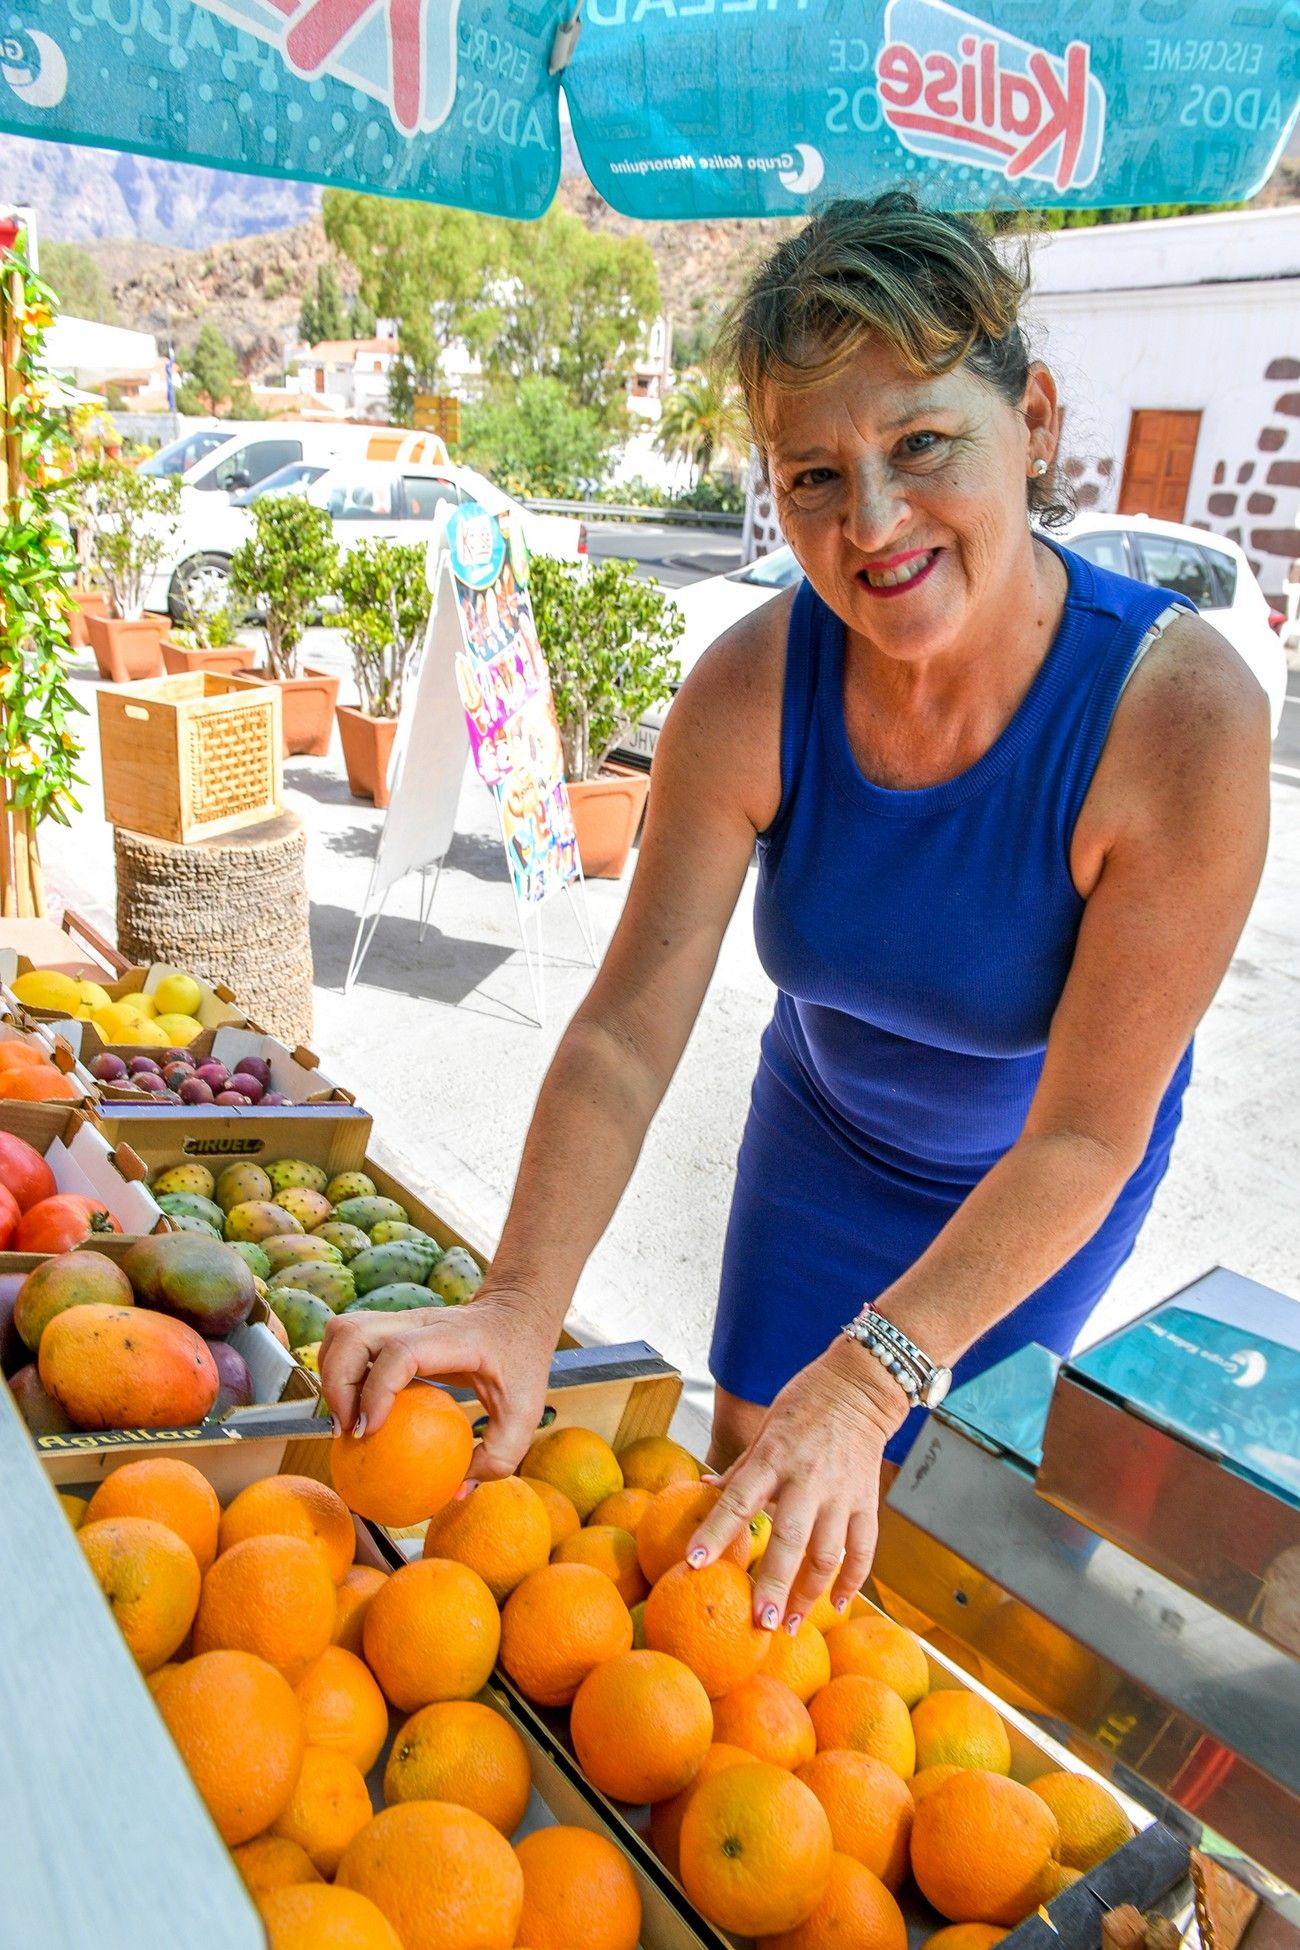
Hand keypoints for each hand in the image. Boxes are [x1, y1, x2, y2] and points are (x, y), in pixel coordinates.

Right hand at [320, 1287, 556, 1482]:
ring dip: (332, 1376)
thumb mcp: (525, 1413)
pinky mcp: (390, 1327)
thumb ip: (498, 1457)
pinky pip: (348, 1341)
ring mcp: (401, 1319)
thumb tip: (454, 1492)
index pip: (401, 1351)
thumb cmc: (521, 1361)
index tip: (371, 1432)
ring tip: (346, 1422)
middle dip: (338, 1384)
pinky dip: (339, 1372)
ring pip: (342, 1331)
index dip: (377, 1390)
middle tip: (349, 1432)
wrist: (517, 1310)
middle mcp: (419, 1320)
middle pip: (354, 1333)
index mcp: (454, 1338)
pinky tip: (355, 1409)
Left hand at [687, 1338, 909, 1630]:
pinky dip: (852, 1580)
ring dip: (809, 1594)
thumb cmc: (805, 1403)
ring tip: (789, 1623)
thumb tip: (705, 1492)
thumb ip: (740, 1468)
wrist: (861, 1387)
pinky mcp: (868, 1501)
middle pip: (790, 1540)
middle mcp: (808, 1479)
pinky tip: (837, 1603)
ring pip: (828, 1554)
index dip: (715, 1533)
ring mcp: (842, 1493)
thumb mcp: (765, 1428)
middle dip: (773, 1584)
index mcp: (775, 1457)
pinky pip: (863, 1549)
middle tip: (758, 1621)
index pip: (739, 1500)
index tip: (693, 1563)